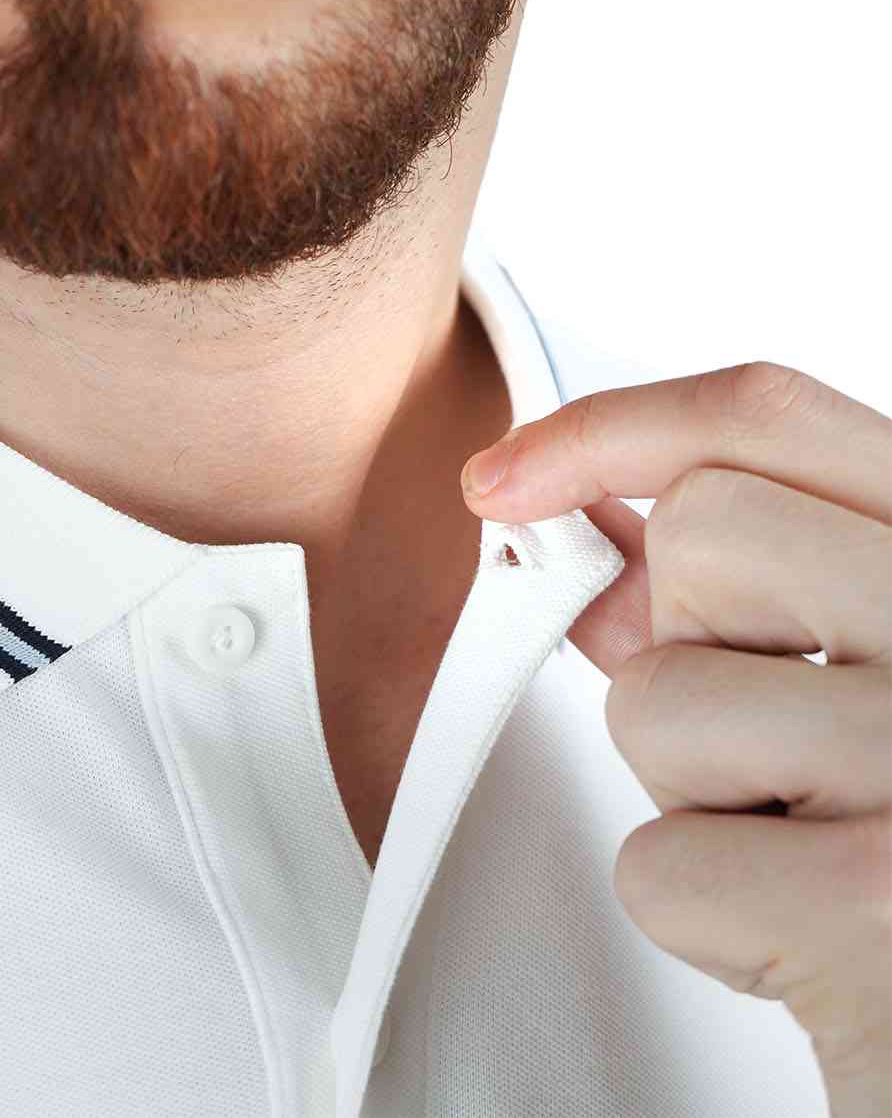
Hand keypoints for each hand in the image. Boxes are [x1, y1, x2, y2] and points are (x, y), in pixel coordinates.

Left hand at [459, 360, 891, 1116]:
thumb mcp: (863, 680)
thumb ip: (746, 595)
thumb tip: (594, 540)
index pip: (769, 418)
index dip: (611, 429)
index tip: (501, 478)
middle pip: (703, 532)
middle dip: (684, 636)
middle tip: (769, 732)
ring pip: (654, 696)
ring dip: (691, 784)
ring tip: (808, 841)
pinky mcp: (877, 910)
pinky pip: (659, 864)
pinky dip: (701, 912)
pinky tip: (804, 938)